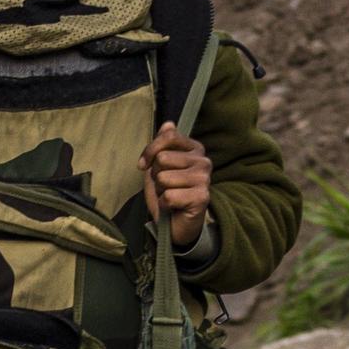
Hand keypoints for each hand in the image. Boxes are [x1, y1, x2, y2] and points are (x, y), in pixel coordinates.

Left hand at [143, 124, 211, 250]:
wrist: (175, 225)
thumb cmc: (167, 194)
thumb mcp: (158, 167)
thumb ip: (162, 145)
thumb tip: (168, 123)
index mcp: (195, 149)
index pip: (169, 136)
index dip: (150, 151)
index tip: (144, 165)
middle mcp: (203, 161)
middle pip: (163, 159)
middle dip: (156, 176)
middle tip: (164, 186)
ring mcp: (205, 179)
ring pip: (164, 178)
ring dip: (160, 191)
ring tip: (169, 197)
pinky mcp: (202, 198)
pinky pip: (169, 196)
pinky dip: (164, 204)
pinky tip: (173, 207)